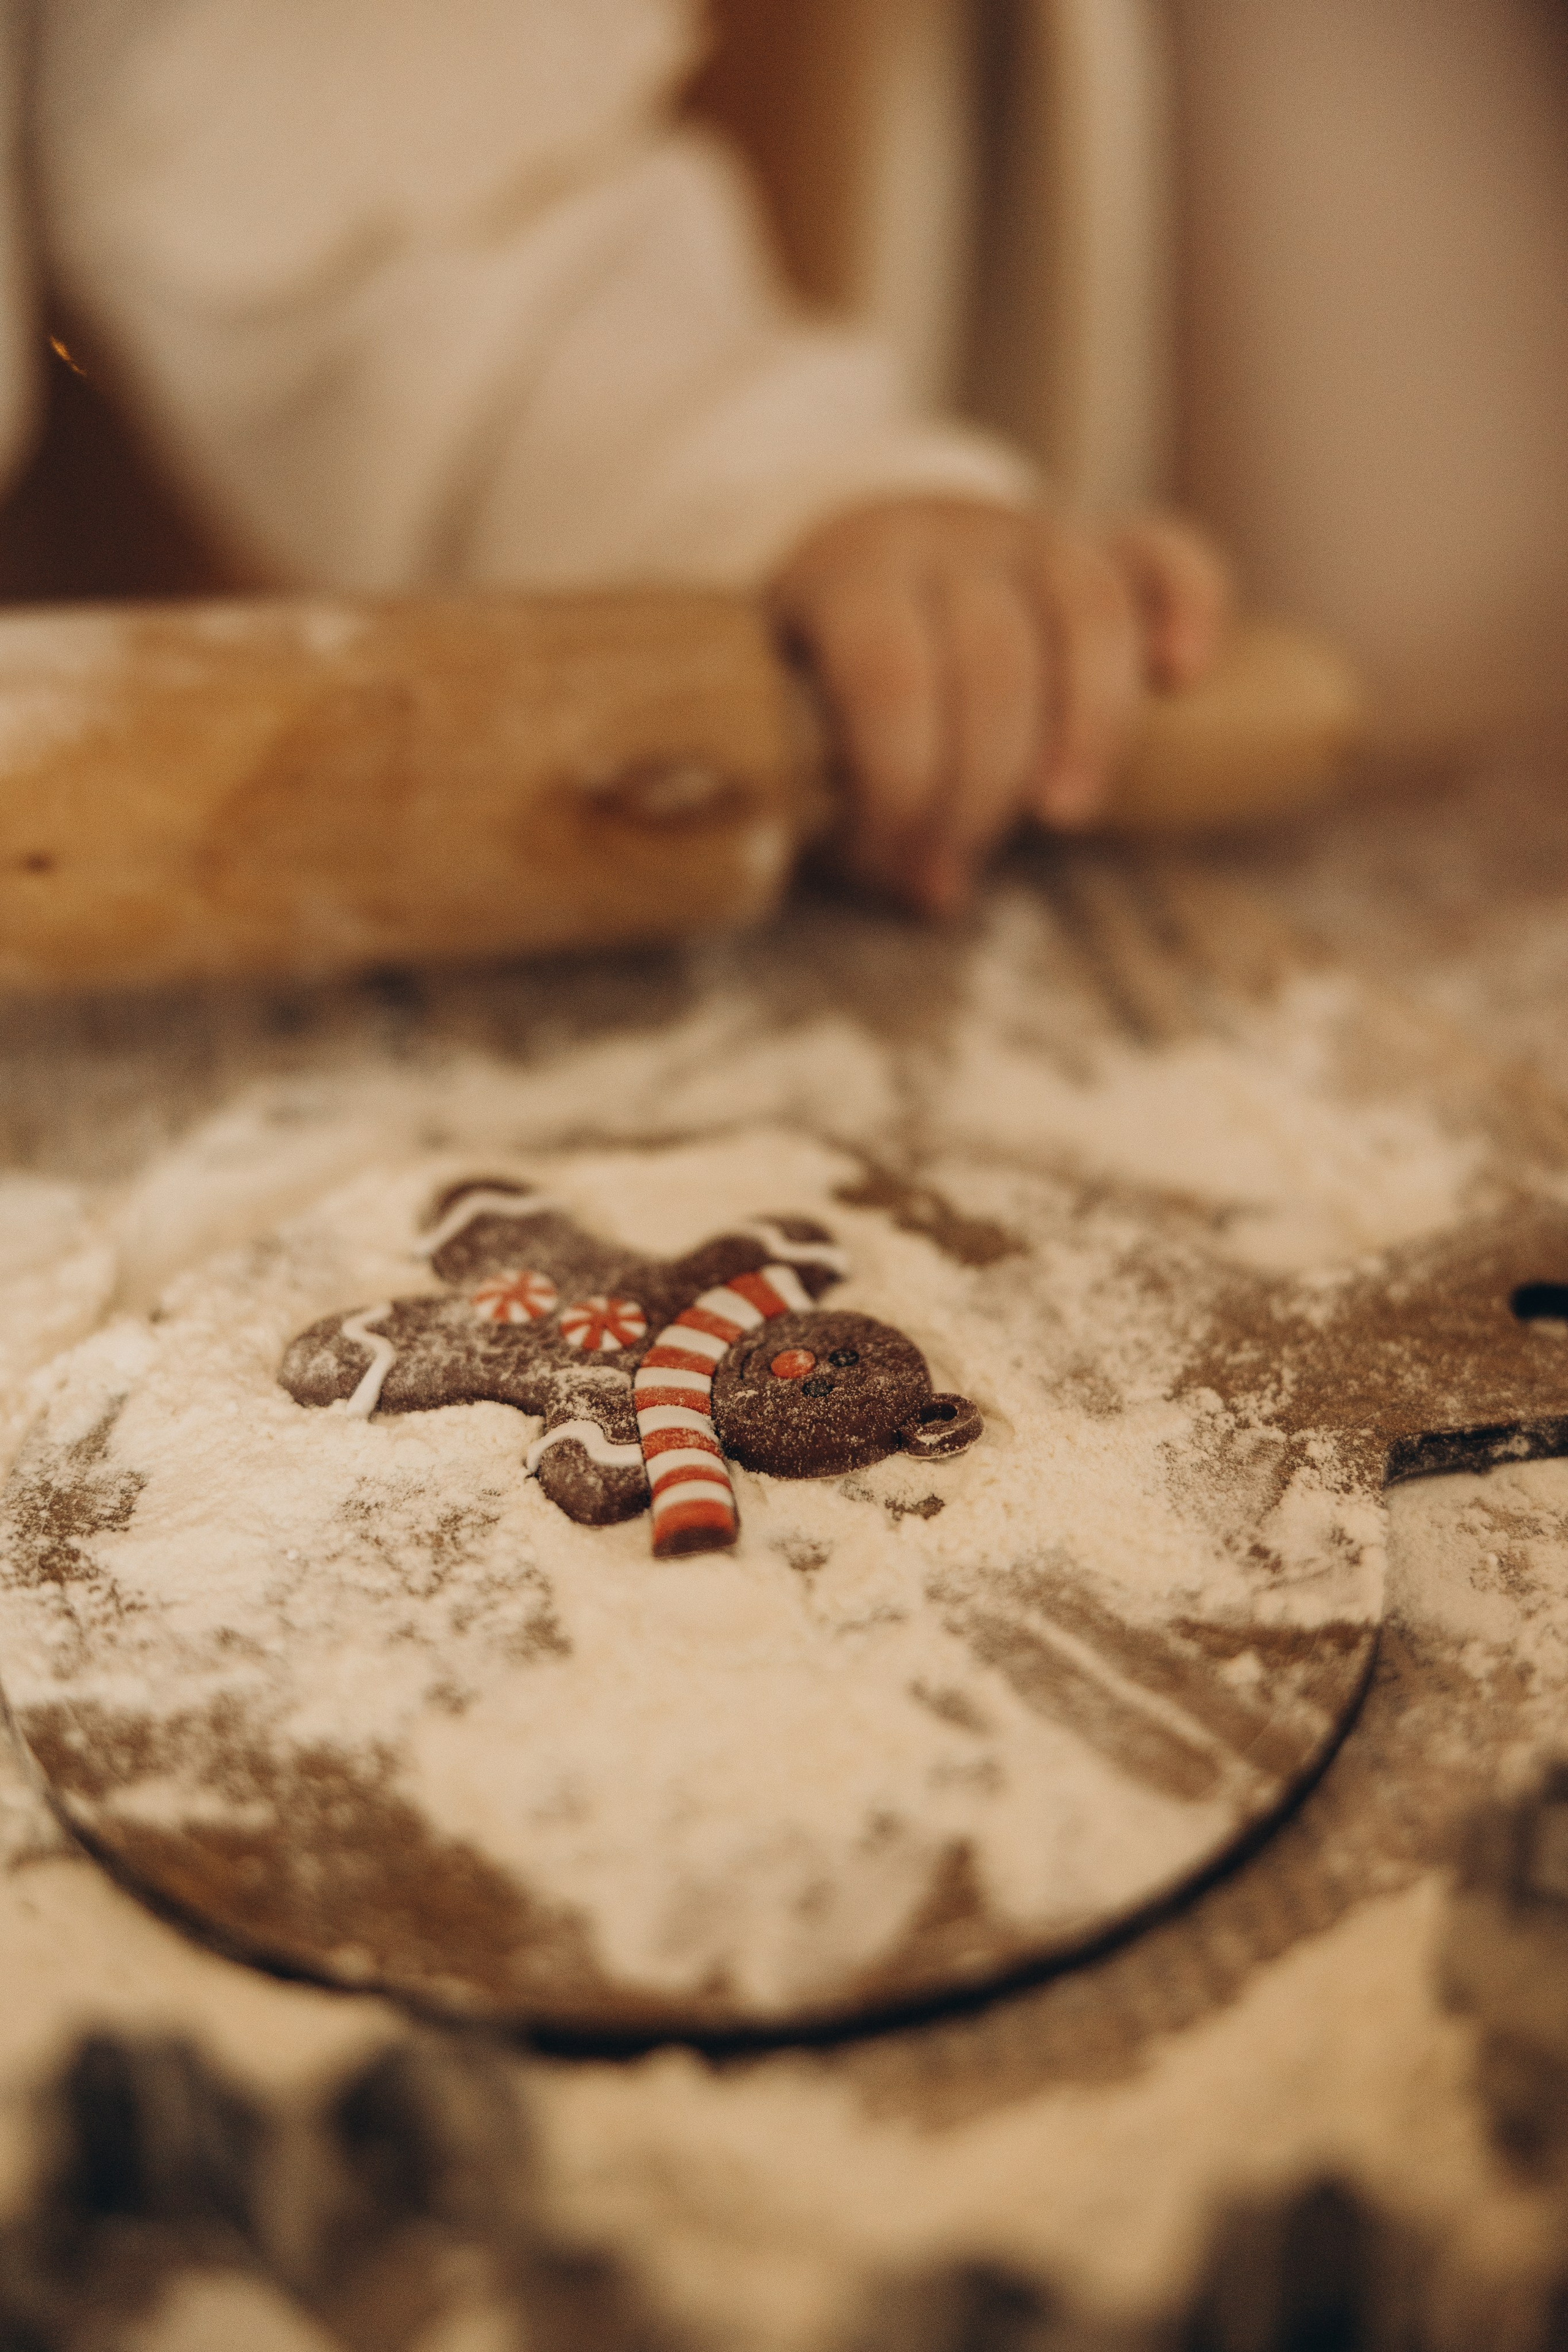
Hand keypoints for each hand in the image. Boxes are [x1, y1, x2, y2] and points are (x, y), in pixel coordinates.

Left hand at [768, 497, 1231, 912]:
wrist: (866, 567)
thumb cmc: (828, 684)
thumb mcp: (795, 724)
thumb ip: (833, 793)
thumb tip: (929, 891)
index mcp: (853, 577)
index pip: (889, 673)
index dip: (902, 784)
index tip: (897, 865)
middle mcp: (949, 541)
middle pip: (994, 656)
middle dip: (981, 787)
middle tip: (955, 870)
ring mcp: (1035, 536)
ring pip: (1090, 607)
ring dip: (1091, 725)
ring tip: (1064, 817)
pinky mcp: (1109, 544)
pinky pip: (1168, 554)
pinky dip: (1191, 605)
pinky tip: (1182, 675)